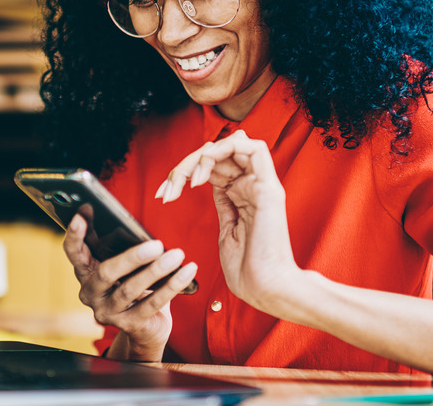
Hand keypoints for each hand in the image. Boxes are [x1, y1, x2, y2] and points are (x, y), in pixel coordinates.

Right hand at [62, 214, 197, 360]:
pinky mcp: (129, 325)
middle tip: (157, 245)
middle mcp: (91, 293)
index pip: (74, 252)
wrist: (146, 328)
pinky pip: (152, 304)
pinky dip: (172, 285)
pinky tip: (187, 272)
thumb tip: (138, 226)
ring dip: (156, 271)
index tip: (84, 211)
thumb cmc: (136, 286)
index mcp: (86, 272)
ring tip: (177, 255)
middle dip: (132, 257)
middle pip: (106, 273)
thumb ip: (120, 248)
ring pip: (130, 289)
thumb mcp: (125, 266)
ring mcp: (108, 312)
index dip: (76, 234)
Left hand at [157, 129, 296, 309]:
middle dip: (187, 164)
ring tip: (187, 179)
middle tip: (169, 187)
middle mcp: (254, 186)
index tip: (164, 194)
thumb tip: (211, 182)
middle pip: (219, 153)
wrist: (266, 289)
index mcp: (245, 195)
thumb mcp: (227, 229)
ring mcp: (263, 185)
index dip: (186, 172)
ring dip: (202, 155)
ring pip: (233, 144)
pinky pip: (253, 149)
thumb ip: (223, 203)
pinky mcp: (268, 188)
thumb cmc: (248, 270)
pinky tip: (203, 173)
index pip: (215, 166)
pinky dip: (223, 151)